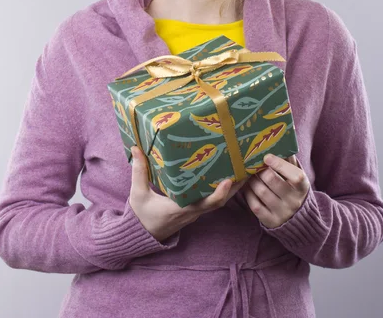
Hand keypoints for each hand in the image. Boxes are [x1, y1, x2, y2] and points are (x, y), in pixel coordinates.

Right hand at [128, 146, 248, 241]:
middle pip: (220, 201)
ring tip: (243, 167)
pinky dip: (222, 189)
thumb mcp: (138, 194)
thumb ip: (139, 171)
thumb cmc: (141, 215)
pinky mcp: (194, 209)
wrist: (142, 234)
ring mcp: (195, 211)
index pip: (206, 204)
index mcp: (181, 208)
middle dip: (235, 187)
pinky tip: (227, 174)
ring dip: (232, 187)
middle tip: (246, 168)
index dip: (219, 194)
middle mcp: (193, 211)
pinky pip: (212, 200)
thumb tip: (136, 148)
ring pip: (219, 200)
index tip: (229, 180)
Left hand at [243, 154, 309, 228]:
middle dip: (260, 170)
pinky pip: (255, 205)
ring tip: (249, 174)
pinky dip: (248, 193)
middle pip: (272, 180)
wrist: (298, 218)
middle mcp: (294, 201)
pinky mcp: (270, 221)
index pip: (295, 175)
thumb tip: (280, 139)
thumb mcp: (296, 174)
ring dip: (252, 180)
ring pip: (261, 191)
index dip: (280, 165)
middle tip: (253, 164)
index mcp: (302, 187)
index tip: (267, 157)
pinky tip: (248, 187)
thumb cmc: (293, 188)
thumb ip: (289, 159)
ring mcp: (282, 212)